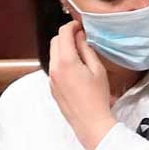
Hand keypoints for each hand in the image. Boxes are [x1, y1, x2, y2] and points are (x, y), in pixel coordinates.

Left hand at [49, 20, 115, 149]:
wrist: (90, 123)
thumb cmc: (97, 97)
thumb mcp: (96, 69)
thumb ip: (86, 49)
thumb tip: (80, 36)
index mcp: (66, 61)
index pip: (63, 34)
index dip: (72, 26)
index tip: (80, 26)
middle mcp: (54, 68)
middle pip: (55, 42)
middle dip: (66, 36)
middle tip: (80, 37)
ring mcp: (51, 79)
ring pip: (53, 54)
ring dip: (63, 48)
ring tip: (79, 52)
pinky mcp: (52, 87)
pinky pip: (54, 67)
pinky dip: (62, 61)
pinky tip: (75, 68)